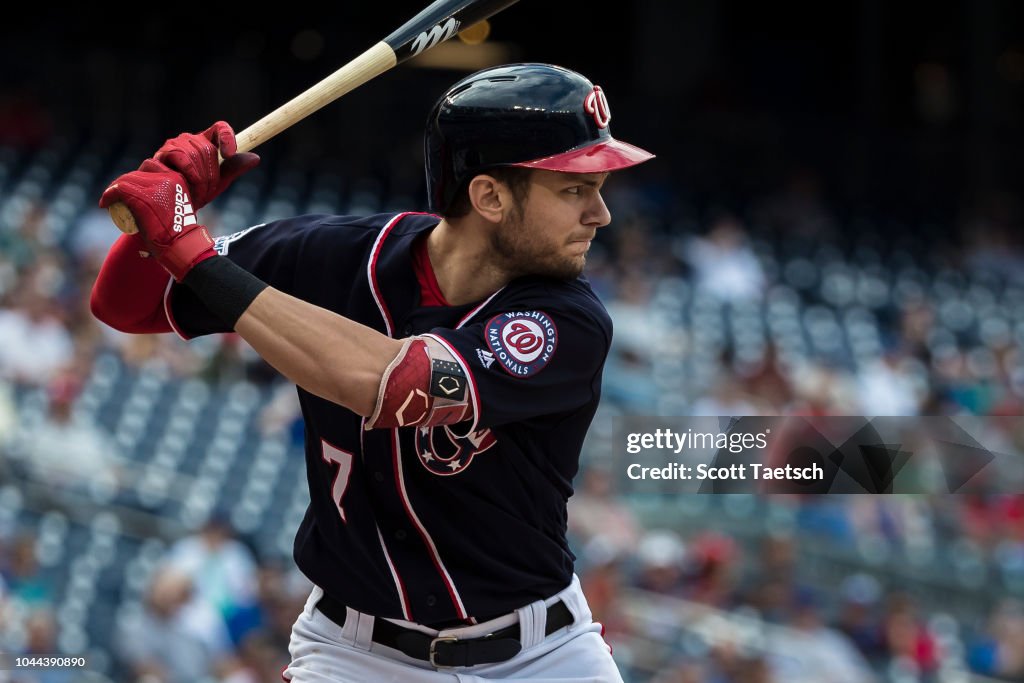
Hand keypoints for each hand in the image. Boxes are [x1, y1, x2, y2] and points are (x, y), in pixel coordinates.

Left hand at [99, 162, 216, 281]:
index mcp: (177, 178)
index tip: (131, 188)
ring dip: (114, 189)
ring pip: (125, 180)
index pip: (150, 166)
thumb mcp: (178, 205)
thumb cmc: (179, 231)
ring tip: (109, 201)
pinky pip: (119, 189)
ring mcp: (155, 187)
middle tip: (117, 197)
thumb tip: (155, 198)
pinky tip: (105, 203)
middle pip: (136, 173)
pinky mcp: (143, 197)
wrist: (180, 243)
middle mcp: (167, 178)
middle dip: (124, 183)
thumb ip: (171, 197)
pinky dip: (108, 195)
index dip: (137, 176)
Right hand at [151, 121, 259, 209]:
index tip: (229, 154)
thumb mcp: (218, 182)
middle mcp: (184, 142)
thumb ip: (234, 168)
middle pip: (206, 147)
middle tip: (207, 191)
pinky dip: (186, 176)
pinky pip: (178, 161)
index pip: (218, 129)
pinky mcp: (154, 160)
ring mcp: (167, 149)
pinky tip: (183, 186)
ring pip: (192, 152)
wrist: (170, 213)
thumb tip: (255, 158)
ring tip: (195, 192)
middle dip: (211, 173)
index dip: (227, 137)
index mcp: (202, 143)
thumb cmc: (194, 194)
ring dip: (199, 177)